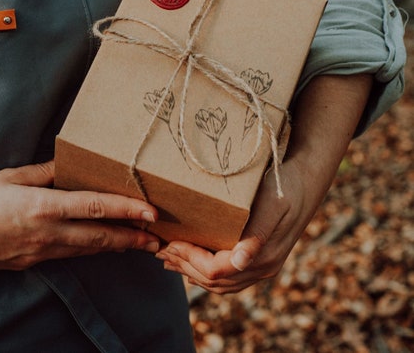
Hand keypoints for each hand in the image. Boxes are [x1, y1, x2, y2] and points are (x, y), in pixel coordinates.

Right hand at [0, 161, 160, 269]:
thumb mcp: (10, 177)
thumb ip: (43, 173)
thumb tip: (67, 164)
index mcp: (43, 207)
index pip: (94, 208)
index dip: (126, 210)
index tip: (150, 211)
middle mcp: (47, 233)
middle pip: (99, 237)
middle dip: (131, 237)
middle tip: (156, 237)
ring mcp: (40, 252)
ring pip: (86, 250)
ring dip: (114, 246)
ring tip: (136, 242)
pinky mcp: (31, 262)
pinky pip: (67, 255)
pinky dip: (88, 251)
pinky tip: (97, 246)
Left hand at [155, 74, 371, 293]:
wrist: (306, 181)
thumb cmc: (284, 187)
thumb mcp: (271, 206)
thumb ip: (255, 236)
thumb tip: (239, 262)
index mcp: (263, 257)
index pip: (216, 270)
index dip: (189, 259)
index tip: (170, 243)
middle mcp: (264, 268)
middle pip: (215, 281)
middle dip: (185, 267)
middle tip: (160, 252)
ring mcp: (263, 268)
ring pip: (221, 284)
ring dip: (192, 273)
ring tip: (169, 261)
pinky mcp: (261, 262)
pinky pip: (231, 280)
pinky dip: (208, 277)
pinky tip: (193, 272)